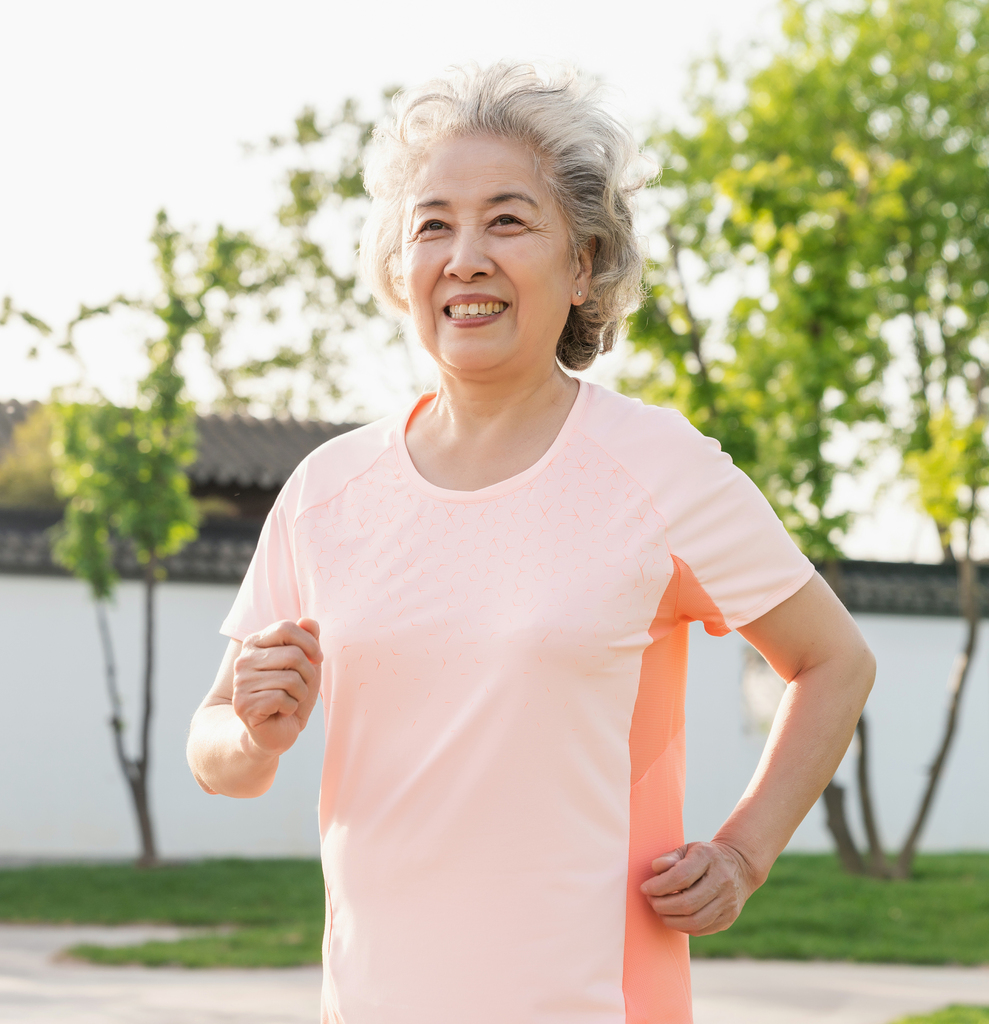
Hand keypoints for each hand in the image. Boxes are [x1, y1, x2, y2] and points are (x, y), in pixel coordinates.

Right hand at [232, 618, 322, 758]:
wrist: (273, 731)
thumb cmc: (291, 693)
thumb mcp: (306, 663)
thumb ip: (308, 640)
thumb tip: (308, 621)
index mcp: (255, 643)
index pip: (286, 628)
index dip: (309, 643)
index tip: (317, 658)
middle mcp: (243, 660)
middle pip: (293, 655)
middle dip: (308, 674)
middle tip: (300, 687)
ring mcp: (240, 682)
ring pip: (291, 679)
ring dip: (300, 693)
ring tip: (290, 699)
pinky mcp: (243, 704)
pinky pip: (282, 698)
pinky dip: (290, 707)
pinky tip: (280, 711)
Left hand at [639, 841, 761, 935]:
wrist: (739, 866)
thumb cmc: (704, 857)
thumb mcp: (687, 849)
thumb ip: (670, 857)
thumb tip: (656, 868)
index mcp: (709, 857)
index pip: (681, 877)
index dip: (659, 886)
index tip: (645, 888)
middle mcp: (722, 880)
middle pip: (687, 903)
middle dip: (662, 906)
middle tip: (651, 901)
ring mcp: (728, 902)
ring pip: (695, 921)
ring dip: (671, 920)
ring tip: (660, 911)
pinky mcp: (729, 918)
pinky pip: (701, 930)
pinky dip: (682, 927)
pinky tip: (674, 917)